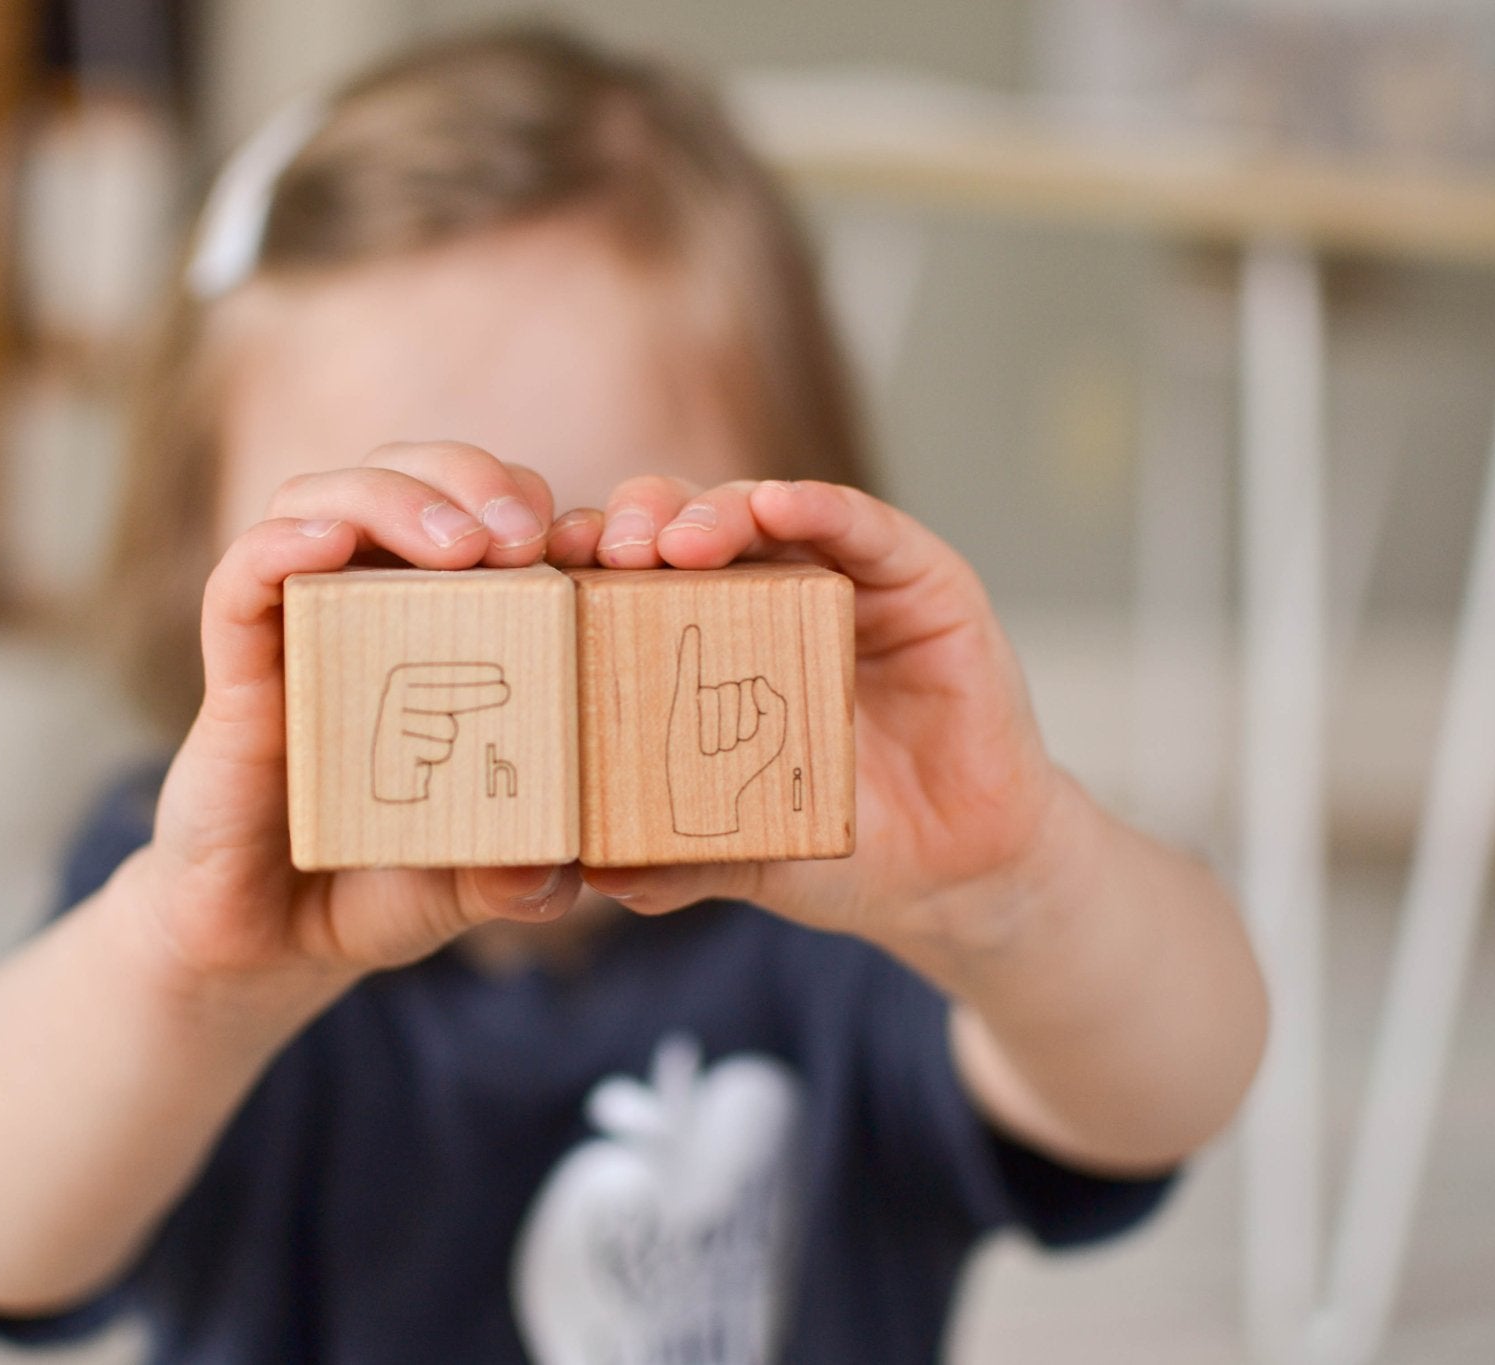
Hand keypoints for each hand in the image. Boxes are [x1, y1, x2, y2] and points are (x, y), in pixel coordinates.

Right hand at [140, 442, 590, 985]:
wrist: (262, 945)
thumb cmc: (375, 884)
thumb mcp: (465, 882)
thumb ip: (515, 877)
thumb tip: (554, 875)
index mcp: (440, 628)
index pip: (484, 517)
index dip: (532, 507)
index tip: (587, 545)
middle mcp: (367, 607)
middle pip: (409, 476)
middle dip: (472, 478)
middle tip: (525, 537)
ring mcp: (297, 631)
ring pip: (324, 500)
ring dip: (394, 495)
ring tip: (458, 544)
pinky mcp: (233, 671)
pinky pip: (241, 579)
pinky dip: (281, 544)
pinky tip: (328, 545)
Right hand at [372, 663, 510, 802]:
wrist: (392, 772)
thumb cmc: (422, 733)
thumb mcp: (436, 705)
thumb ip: (459, 692)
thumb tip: (501, 687)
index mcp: (402, 677)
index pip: (443, 674)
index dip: (472, 674)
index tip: (500, 674)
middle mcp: (394, 696)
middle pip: (448, 696)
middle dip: (479, 694)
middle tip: (504, 691)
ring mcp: (392, 723)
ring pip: (446, 727)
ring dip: (448, 738)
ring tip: (432, 742)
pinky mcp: (397, 750)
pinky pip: (439, 749)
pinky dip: (438, 754)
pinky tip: (423, 758)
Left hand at [568, 476, 1064, 957]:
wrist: (956, 875)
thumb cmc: (841, 844)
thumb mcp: (747, 855)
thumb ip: (677, 862)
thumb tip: (597, 878)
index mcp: (706, 646)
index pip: (630, 582)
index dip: (582, 569)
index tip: (538, 576)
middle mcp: (767, 596)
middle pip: (685, 529)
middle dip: (636, 527)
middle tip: (603, 551)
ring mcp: (842, 578)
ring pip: (762, 511)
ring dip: (712, 512)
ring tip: (676, 541)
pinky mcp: (918, 577)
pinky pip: (862, 524)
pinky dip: (817, 505)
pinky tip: (777, 504)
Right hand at [665, 626, 786, 835]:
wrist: (710, 796)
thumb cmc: (742, 768)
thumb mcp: (772, 740)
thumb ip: (776, 707)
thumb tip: (755, 682)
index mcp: (750, 696)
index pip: (755, 685)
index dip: (754, 712)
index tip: (749, 735)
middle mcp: (726, 692)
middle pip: (734, 690)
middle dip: (733, 725)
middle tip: (727, 747)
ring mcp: (702, 697)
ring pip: (712, 698)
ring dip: (714, 732)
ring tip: (710, 748)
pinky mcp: (681, 704)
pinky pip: (686, 671)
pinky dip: (688, 650)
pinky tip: (693, 631)